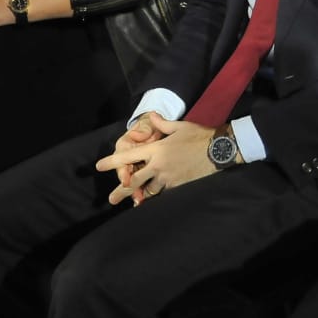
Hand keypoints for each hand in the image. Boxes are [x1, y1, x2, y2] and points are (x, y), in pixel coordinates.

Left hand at [94, 115, 216, 205]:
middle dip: (122, 190)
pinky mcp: (178, 185)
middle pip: (135, 180)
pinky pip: (164, 193)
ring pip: (149, 190)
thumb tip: (151, 115)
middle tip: (111, 199)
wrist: (217, 150)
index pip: (129, 156)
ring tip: (134, 202)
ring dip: (141, 195)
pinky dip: (157, 196)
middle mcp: (158, 165)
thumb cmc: (198, 136)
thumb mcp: (179, 126)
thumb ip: (162, 124)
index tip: (100, 166)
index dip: (113, 162)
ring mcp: (168, 177)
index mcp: (156, 150)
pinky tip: (152, 201)